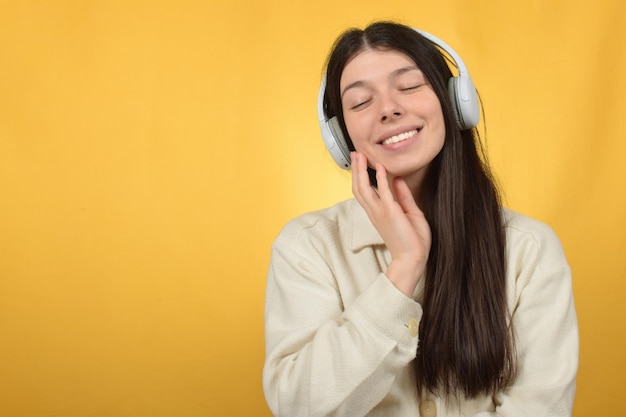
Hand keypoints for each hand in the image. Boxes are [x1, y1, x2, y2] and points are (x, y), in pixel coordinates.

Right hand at [351, 152, 431, 296]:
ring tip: (361, 156)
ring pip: (363, 188)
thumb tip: (398, 180)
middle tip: (355, 153)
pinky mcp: (390, 212)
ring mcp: (380, 212)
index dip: (359, 176)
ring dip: (361, 170)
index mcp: (377, 213)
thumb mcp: (409, 212)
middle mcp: (375, 211)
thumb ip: (403, 196)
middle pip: (358, 187)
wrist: (413, 258)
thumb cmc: (411, 240)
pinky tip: (380, 167)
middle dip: (355, 170)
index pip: (363, 191)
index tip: (360, 162)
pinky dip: (380, 178)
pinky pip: (382, 192)